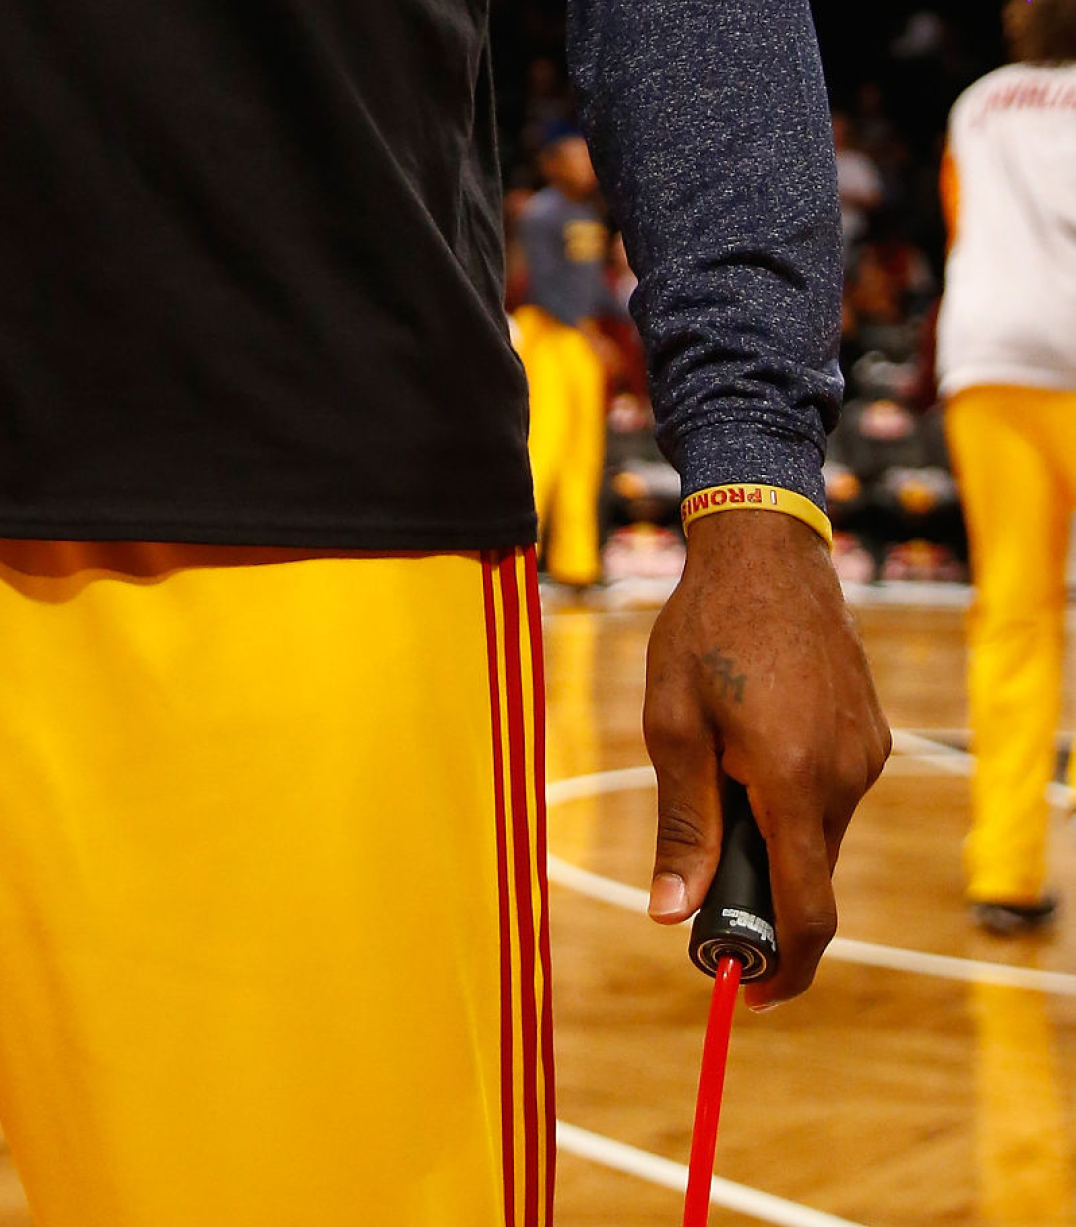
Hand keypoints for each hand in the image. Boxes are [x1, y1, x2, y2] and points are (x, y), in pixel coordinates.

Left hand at [642, 509, 889, 1006]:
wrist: (764, 548)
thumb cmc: (705, 628)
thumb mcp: (672, 724)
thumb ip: (680, 824)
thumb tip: (668, 912)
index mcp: (792, 779)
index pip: (807, 909)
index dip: (785, 967)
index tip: (752, 992)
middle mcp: (845, 775)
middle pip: (808, 871)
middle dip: (759, 883)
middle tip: (702, 861)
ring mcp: (866, 753)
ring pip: (820, 830)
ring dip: (774, 826)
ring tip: (721, 760)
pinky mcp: (872, 733)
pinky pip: (833, 790)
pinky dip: (794, 791)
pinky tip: (753, 739)